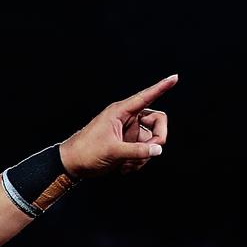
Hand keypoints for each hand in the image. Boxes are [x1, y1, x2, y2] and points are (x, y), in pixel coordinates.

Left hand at [58, 74, 175, 177]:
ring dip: (144, 155)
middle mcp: (127, 119)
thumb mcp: (112, 151)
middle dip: (157, 139)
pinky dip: (139, 160)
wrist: (72, 165)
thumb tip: (158, 150)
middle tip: (149, 152)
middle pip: (158, 121)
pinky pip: (145, 150)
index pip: (145, 96)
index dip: (161, 87)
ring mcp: (129, 132)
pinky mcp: (128, 144)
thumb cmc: (86, 152)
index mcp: (120, 111)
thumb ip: (137, 151)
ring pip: (152, 140)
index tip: (175, 77)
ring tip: (127, 164)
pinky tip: (124, 168)